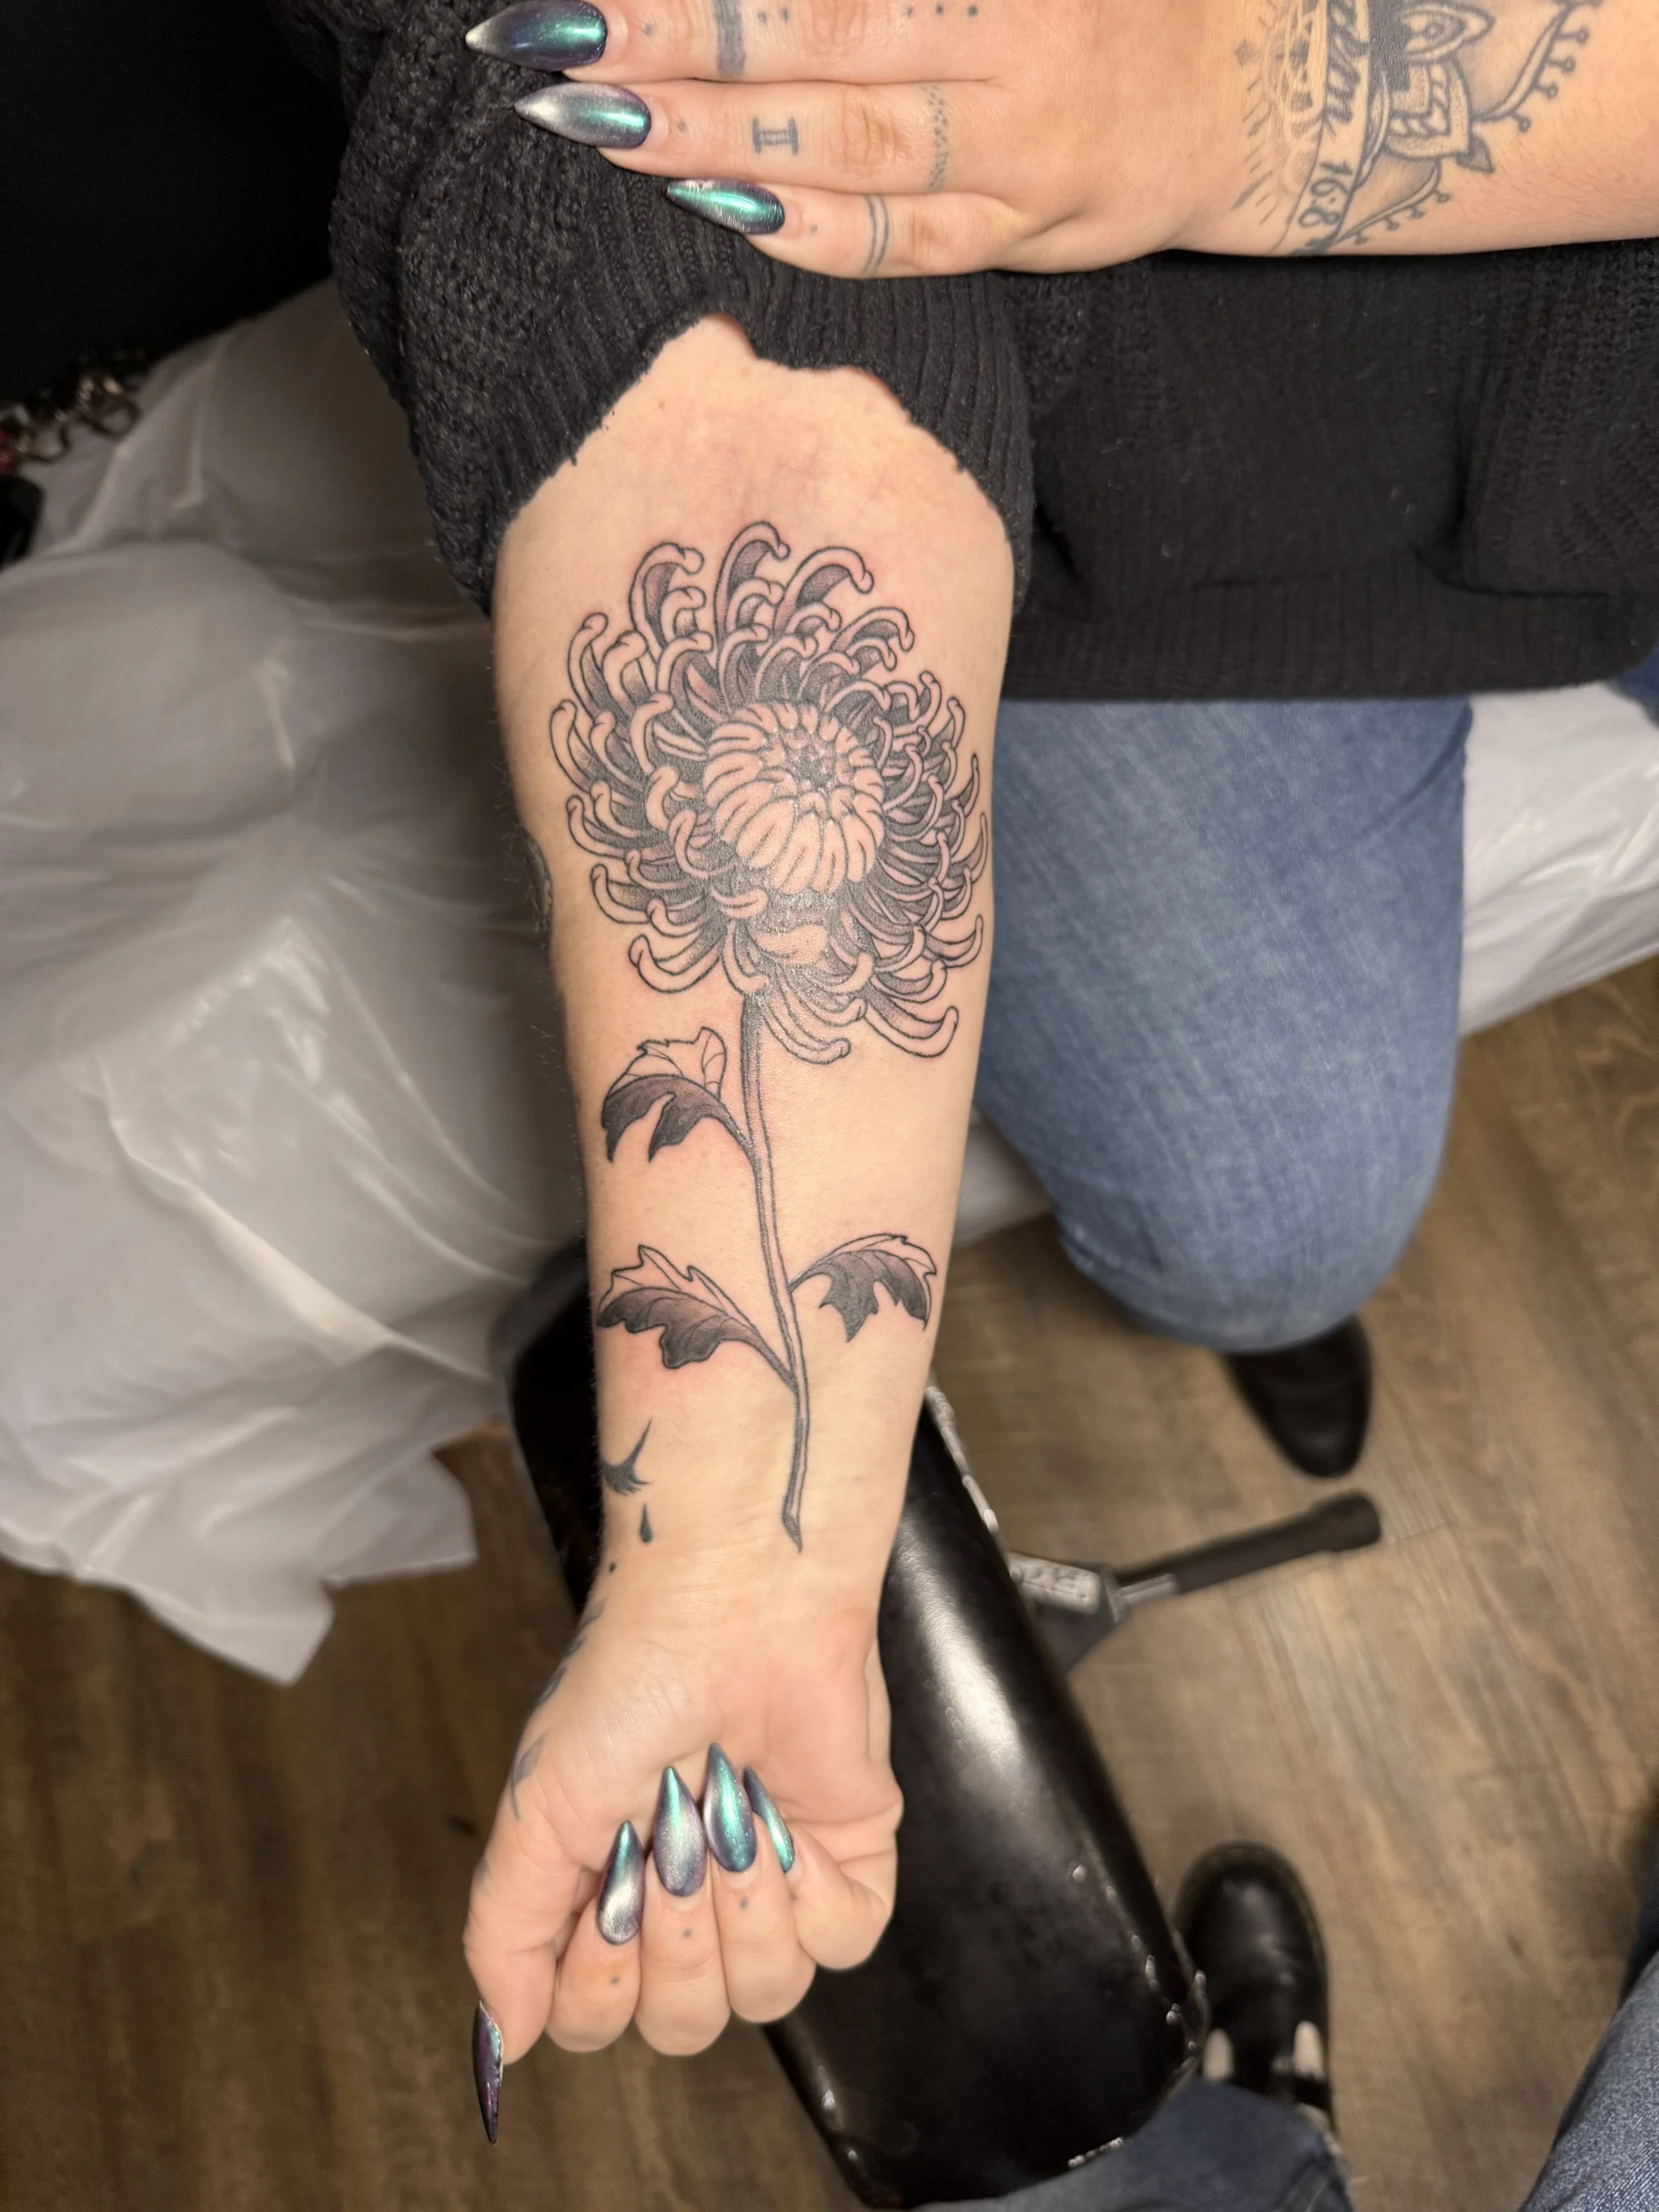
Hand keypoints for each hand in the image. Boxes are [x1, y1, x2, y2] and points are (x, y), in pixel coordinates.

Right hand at [463, 1515, 900, 2103]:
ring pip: (767, 1994)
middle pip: (684, 2023)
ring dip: (741, 1910)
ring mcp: (773, 1882)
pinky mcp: (848, 1857)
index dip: (598, 1985)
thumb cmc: (635, 1680)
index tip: (601, 1904)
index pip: (596, 2019)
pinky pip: (843, 1942)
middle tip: (668, 1847)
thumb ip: (505, 1933)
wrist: (734, 1605)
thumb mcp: (541, 1809)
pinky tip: (783, 1825)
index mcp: (609, 1892)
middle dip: (674, 1941)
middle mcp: (690, 1900)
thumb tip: (503, 2040)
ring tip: (726, 1819)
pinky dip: (812, 1893)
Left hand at [471, 0, 1245, 275]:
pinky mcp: (1024, 237)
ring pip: (853, 152)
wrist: (1243, 93)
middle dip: (684, 50)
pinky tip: (719, 219)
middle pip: (826, 43)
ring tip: (605, 133)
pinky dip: (809, 233)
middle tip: (559, 50)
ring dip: (718, 148)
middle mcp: (1023, 49)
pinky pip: (903, 244)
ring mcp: (1026, 156)